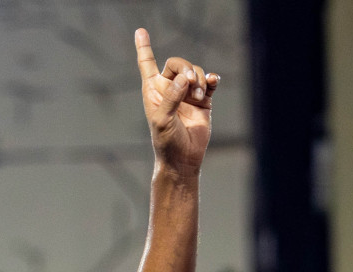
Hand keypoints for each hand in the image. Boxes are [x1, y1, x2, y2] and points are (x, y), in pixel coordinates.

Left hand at [134, 28, 218, 176]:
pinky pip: (209, 81)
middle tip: (190, 81)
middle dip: (186, 67)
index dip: (144, 47)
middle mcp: (169, 89)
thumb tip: (184, 77)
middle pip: (177, 63)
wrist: (183, 158)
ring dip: (198, 79)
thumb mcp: (162, 120)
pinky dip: (212, 79)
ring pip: (195, 71)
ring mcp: (186, 94)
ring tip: (198, 95)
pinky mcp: (203, 100)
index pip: (147, 64)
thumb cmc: (166, 141)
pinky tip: (211, 82)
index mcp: (153, 91)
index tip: (140, 31)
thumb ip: (171, 97)